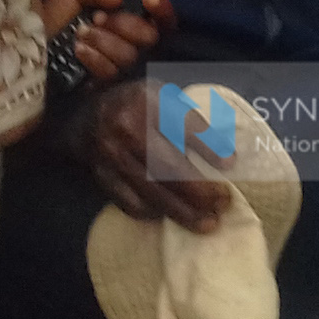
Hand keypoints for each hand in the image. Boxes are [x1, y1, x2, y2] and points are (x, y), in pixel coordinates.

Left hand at [41, 0, 172, 82]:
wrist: (26, 53)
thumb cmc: (52, 21)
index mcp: (128, 20)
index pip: (162, 18)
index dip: (162, 9)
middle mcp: (131, 45)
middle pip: (150, 37)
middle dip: (124, 24)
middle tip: (99, 18)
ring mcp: (120, 69)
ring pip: (129, 55)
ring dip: (104, 40)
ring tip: (81, 34)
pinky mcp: (107, 89)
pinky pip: (111, 73)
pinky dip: (94, 57)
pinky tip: (78, 50)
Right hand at [79, 78, 233, 231]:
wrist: (86, 115)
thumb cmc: (137, 106)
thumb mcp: (164, 96)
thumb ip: (190, 120)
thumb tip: (225, 154)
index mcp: (147, 101)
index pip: (182, 125)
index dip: (208, 146)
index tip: (231, 164)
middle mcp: (127, 128)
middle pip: (167, 165)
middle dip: (199, 190)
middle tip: (224, 203)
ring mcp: (112, 155)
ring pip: (151, 190)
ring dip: (182, 211)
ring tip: (208, 222)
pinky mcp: (103, 178)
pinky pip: (131, 203)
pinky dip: (155, 213)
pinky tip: (175, 217)